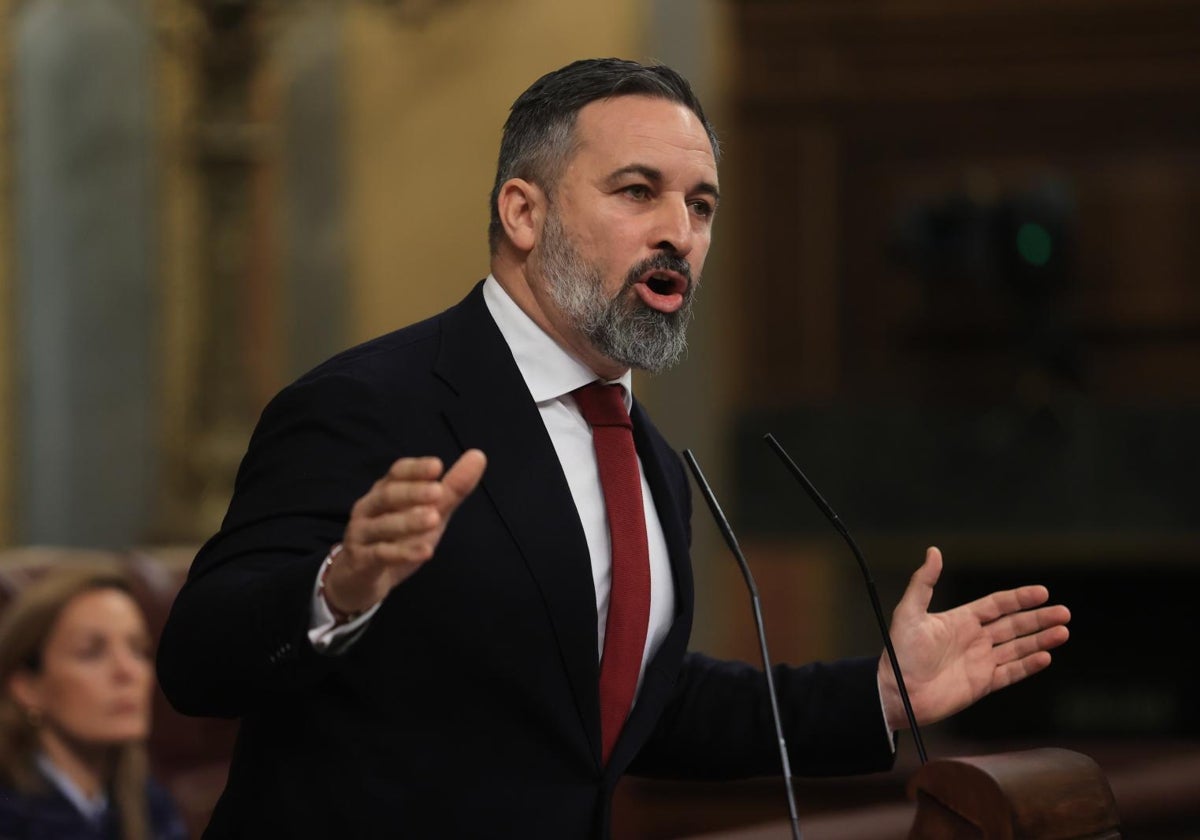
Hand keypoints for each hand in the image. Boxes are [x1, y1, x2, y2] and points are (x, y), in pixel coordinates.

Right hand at [324, 450, 486, 614]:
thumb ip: (452, 489)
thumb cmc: (399, 538)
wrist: (361, 579)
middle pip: (387, 495)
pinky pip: (380, 554)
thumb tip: (478, 456)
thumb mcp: (430, 513)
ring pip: (382, 525)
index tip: (438, 466)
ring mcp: (361, 534)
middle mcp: (369, 508)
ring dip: (408, 521)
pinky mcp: (361, 561)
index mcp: (386, 491)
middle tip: (438, 491)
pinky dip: (402, 553)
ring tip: (433, 519)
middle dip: (412, 492)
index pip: (397, 472)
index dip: (416, 469)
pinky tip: (426, 552)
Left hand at [878, 546, 1069, 729]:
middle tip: (1063, 612)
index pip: (997, 605)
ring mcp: (980, 661)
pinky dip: (1029, 666)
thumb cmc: (899, 652)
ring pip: (1018, 647)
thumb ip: (924, 582)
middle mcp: (974, 639)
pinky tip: (1046, 657)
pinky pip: (1011, 673)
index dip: (1020, 598)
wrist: (895, 692)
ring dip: (1041, 640)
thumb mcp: (909, 612)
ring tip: (1063, 631)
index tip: (1042, 592)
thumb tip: (933, 551)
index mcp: (960, 620)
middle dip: (1039, 618)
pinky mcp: (982, 684)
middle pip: (1014, 625)